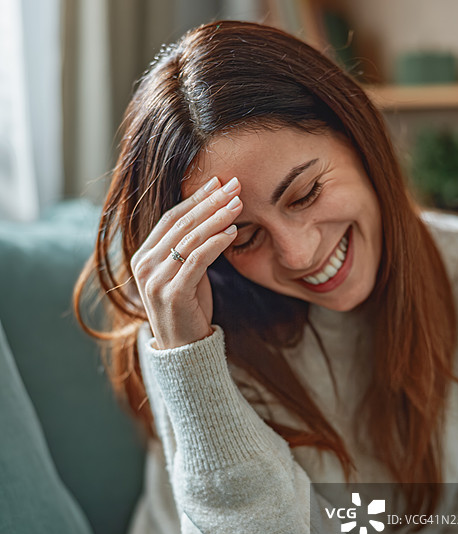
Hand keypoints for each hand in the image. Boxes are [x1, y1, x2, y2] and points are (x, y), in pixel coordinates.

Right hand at [130, 176, 242, 348]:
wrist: (184, 351)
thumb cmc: (189, 310)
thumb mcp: (185, 273)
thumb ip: (189, 248)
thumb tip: (213, 214)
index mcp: (143, 256)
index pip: (171, 218)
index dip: (195, 198)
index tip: (218, 181)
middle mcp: (144, 265)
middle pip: (180, 223)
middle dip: (210, 201)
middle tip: (234, 185)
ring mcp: (155, 280)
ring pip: (189, 239)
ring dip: (216, 218)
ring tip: (238, 204)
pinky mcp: (172, 294)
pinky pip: (196, 260)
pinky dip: (215, 244)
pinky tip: (232, 233)